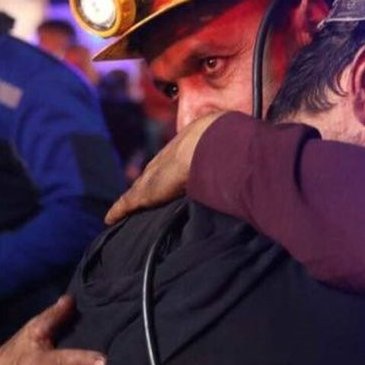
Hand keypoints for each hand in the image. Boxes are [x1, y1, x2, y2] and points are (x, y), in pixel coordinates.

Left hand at [105, 111, 225, 223]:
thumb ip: (235, 156)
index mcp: (184, 150)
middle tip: (143, 194)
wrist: (209, 144)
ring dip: (132, 198)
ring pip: (138, 189)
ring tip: (125, 209)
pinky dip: (119, 211)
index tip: (167, 179)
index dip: (168, 172)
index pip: (171, 163)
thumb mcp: (231, 151)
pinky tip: (110, 219)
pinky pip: (127, 204)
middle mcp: (165, 161)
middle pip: (152, 174)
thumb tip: (254, 158)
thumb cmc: (224, 145)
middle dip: (148, 183)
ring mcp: (154, 176)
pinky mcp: (144, 193)